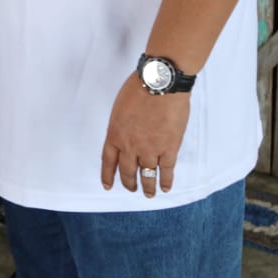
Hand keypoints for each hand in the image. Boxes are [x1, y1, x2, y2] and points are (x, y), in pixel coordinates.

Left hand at [100, 74, 189, 197]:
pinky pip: (166, 170)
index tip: (107, 186)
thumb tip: (126, 134)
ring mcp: (150, 148)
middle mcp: (130, 146)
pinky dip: (166, 180)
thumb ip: (121, 125)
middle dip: (129, 182)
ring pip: (146, 174)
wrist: (159, 84)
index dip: (108, 175)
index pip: (108, 161)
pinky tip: (165, 187)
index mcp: (115, 134)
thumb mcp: (120, 108)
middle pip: (127, 171)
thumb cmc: (138, 88)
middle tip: (131, 188)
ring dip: (147, 186)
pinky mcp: (169, 148)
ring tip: (149, 194)